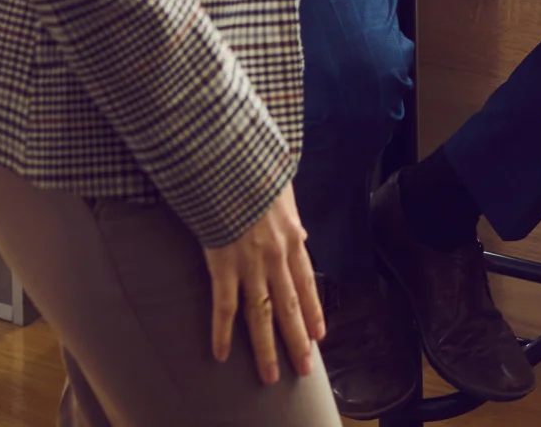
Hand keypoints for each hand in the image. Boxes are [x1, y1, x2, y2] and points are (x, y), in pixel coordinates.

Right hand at [203, 183, 322, 382]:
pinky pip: (223, 307)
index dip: (314, 312)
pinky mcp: (222, 266)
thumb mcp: (285, 195)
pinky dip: (221, 333)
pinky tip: (220, 354)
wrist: (232, 164)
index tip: (320, 336)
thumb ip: (291, 220)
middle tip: (304, 369)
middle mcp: (276, 259)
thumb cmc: (257, 174)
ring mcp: (250, 265)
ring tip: (270, 376)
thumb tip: (300, 233)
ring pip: (260, 316)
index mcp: (293, 241)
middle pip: (289, 308)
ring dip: (265, 349)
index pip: (307, 284)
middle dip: (298, 341)